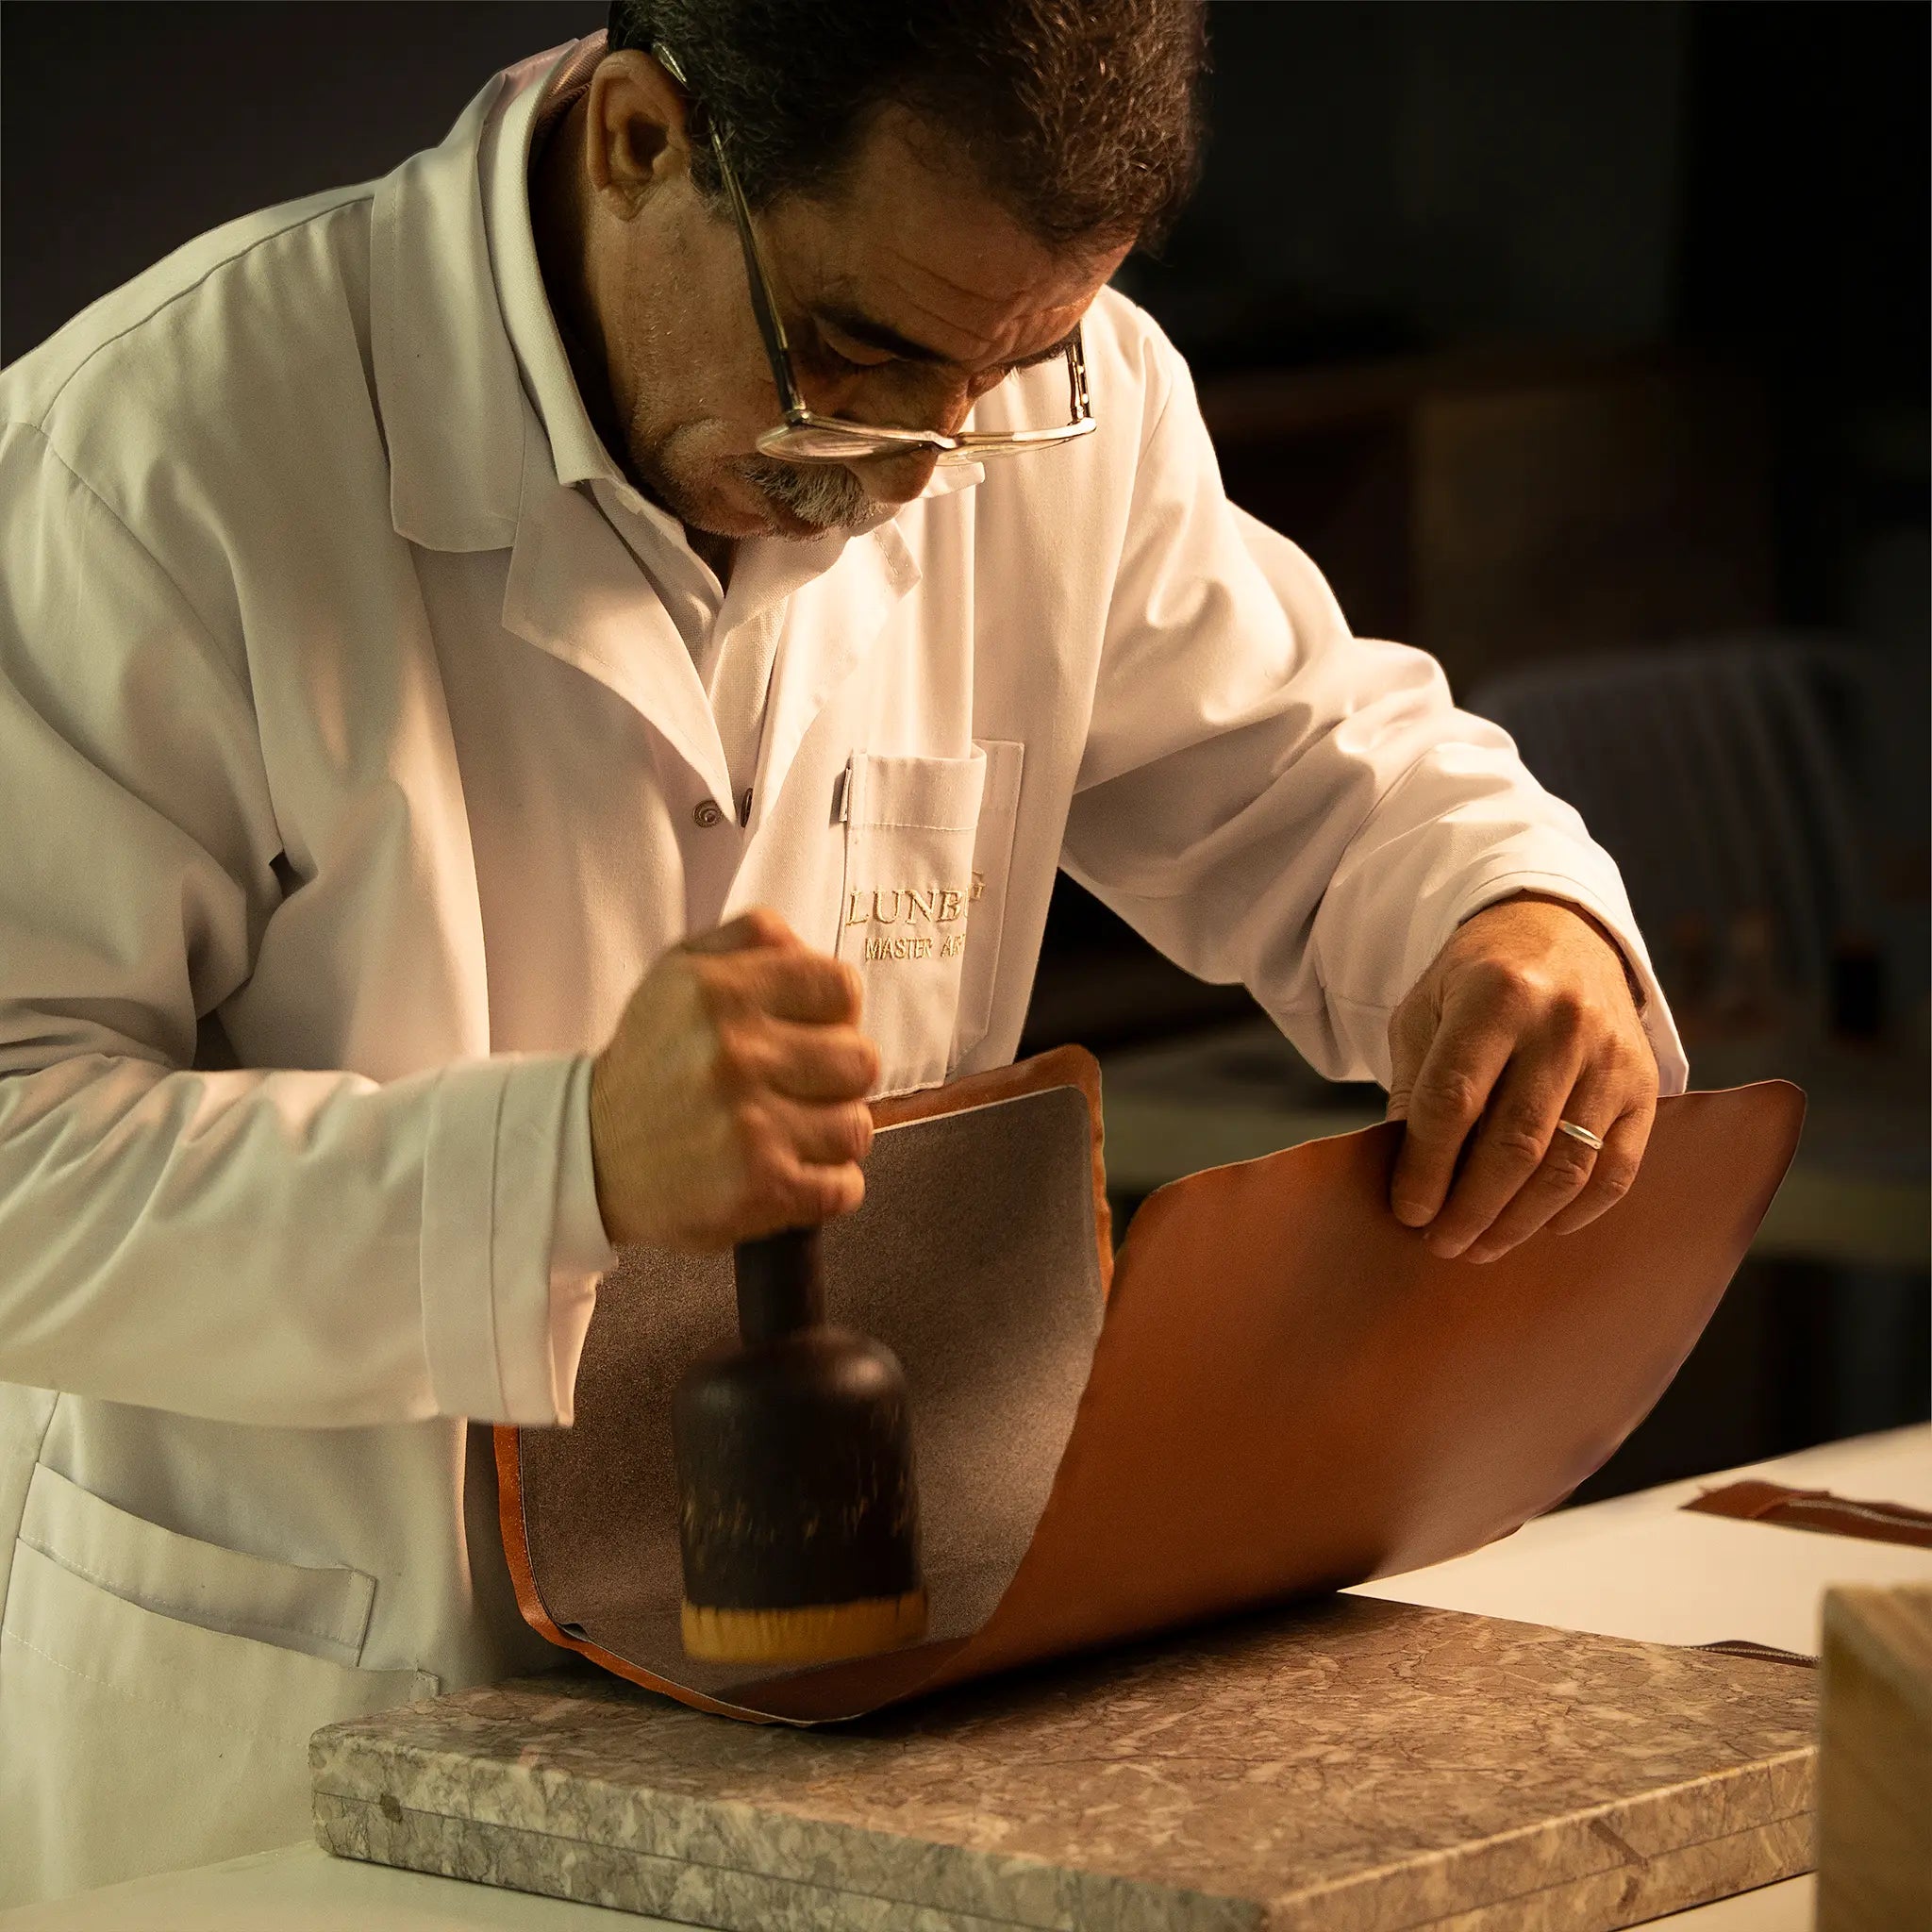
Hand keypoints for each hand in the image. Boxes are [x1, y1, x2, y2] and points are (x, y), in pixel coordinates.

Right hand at [588, 908, 880, 1249]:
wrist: (587, 1154)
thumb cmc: (652, 1060)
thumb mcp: (680, 972)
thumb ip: (752, 938)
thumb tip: (808, 945)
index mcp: (719, 991)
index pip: (842, 987)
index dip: (836, 1013)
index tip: (812, 1032)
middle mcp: (734, 1054)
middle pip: (861, 1061)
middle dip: (837, 1078)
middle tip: (797, 1088)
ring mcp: (749, 1126)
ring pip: (857, 1127)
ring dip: (830, 1135)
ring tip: (787, 1133)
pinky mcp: (759, 1188)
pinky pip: (845, 1187)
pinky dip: (826, 1186)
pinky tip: (787, 1172)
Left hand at [1384, 893, 1658, 1261]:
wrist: (1557, 930)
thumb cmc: (1475, 981)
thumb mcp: (1426, 1011)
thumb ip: (1416, 1086)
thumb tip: (1406, 1175)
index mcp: (1496, 995)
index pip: (1455, 1100)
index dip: (1427, 1167)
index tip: (1409, 1212)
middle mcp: (1562, 1023)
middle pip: (1515, 1142)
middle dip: (1472, 1207)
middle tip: (1442, 1244)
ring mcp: (1611, 1055)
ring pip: (1567, 1165)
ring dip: (1520, 1220)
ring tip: (1482, 1246)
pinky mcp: (1644, 1083)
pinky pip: (1618, 1167)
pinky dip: (1580, 1210)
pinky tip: (1542, 1227)